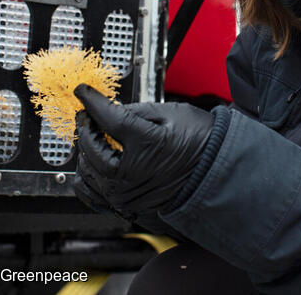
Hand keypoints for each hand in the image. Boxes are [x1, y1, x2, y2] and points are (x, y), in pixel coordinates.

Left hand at [73, 84, 213, 217]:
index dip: (92, 102)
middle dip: (86, 128)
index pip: (107, 119)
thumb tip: (109, 110)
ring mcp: (127, 196)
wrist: (217, 175)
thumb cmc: (200, 144)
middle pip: (90, 149)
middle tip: (88, 116)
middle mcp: (132, 175)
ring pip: (87, 173)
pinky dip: (86, 178)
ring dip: (85, 153)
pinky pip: (91, 195)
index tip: (83, 93)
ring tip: (92, 138)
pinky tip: (92, 164)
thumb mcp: (171, 114)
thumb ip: (135, 111)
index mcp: (146, 145)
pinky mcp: (126, 208)